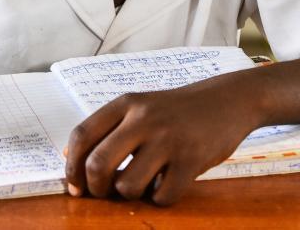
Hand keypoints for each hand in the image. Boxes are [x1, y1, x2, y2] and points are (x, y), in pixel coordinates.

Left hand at [65, 74, 252, 205]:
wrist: (227, 100)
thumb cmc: (177, 111)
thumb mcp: (141, 107)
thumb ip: (110, 129)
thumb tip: (72, 160)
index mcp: (126, 103)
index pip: (82, 135)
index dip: (71, 167)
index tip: (75, 186)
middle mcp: (144, 118)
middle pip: (98, 164)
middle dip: (96, 188)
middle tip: (105, 192)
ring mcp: (168, 139)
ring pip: (127, 186)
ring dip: (130, 194)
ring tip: (144, 182)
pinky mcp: (191, 160)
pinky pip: (162, 196)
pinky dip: (160, 198)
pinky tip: (167, 183)